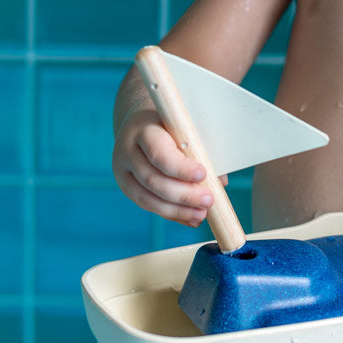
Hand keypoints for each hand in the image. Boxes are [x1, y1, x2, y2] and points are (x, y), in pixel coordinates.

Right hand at [112, 106, 223, 226]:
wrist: (140, 124)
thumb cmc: (170, 126)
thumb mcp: (184, 128)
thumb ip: (201, 151)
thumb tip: (220, 181)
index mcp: (144, 130)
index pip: (159, 153)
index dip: (181, 168)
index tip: (203, 175)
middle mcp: (127, 151)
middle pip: (152, 180)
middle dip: (183, 194)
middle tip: (208, 200)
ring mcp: (123, 171)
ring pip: (147, 197)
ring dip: (177, 210)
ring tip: (201, 214)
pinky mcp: (126, 187)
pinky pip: (147, 205)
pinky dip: (171, 214)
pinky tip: (190, 218)